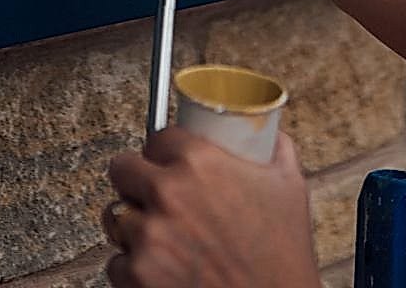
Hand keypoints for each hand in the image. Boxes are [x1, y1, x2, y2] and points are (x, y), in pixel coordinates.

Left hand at [103, 127, 317, 287]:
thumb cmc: (283, 256)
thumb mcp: (288, 186)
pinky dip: (133, 270)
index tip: (170, 164)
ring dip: (135, 227)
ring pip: (118, 217)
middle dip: (137, 182)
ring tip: (163, 240)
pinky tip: (162, 271)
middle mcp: (167, 193)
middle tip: (155, 198)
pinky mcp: (137, 276)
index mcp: (199, 162)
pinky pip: (116, 264)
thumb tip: (268, 133)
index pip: (157, 137)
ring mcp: (148, 236)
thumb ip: (274, 149)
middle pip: (123, 169)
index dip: (164, 152)